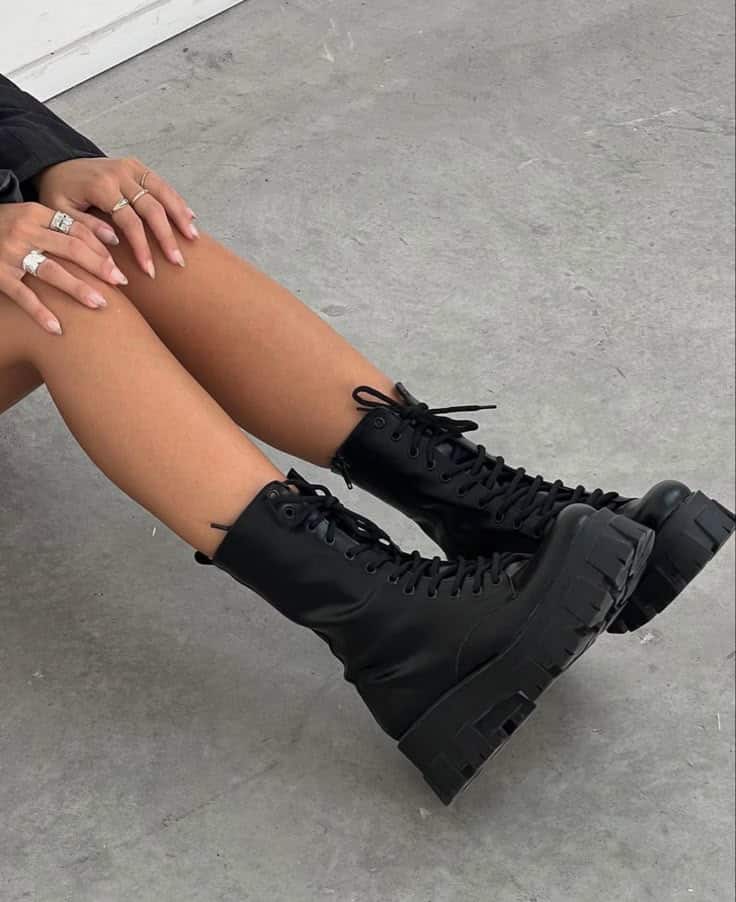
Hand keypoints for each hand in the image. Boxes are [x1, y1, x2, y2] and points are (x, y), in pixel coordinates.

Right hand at [0, 201, 126, 333]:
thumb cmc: (2, 226)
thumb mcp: (28, 216)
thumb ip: (61, 225)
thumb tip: (110, 237)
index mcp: (35, 213)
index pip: (75, 229)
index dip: (100, 246)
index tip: (118, 263)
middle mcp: (24, 231)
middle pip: (70, 248)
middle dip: (99, 266)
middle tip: (120, 282)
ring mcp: (10, 253)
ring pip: (51, 271)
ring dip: (78, 289)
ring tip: (101, 304)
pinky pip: (22, 296)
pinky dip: (40, 313)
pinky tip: (58, 329)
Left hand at [35, 157, 197, 277]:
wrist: (57, 165)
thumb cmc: (59, 194)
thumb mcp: (60, 214)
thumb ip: (85, 228)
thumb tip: (114, 241)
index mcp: (100, 185)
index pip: (129, 220)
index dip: (142, 247)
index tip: (150, 270)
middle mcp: (119, 173)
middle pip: (152, 207)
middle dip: (167, 237)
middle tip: (178, 261)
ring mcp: (130, 167)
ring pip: (163, 192)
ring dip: (180, 216)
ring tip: (193, 239)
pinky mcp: (137, 167)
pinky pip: (162, 184)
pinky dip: (177, 201)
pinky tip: (191, 217)